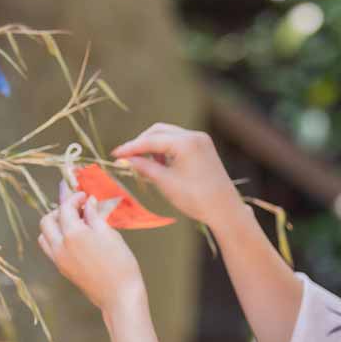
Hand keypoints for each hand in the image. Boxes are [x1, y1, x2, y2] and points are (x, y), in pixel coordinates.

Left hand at [39, 181, 145, 313]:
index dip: (75, 198)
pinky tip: (73, 239)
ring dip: (54, 225)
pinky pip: (50, 249)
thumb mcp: (110, 234)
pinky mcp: (62, 269)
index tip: (84, 196)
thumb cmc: (120, 264)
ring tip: (73, 224)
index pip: (66, 207)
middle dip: (60, 210)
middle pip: (47, 220)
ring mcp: (58, 259)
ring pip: (44, 235)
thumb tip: (89, 203)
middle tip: (77, 209)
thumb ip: (95, 216)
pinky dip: (56, 239)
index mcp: (73, 234)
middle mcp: (60, 246)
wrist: (119, 295)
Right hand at [111, 122, 244, 226]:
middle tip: (128, 159)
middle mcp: (194, 136)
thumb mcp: (166, 183)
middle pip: (158, 131)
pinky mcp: (204, 147)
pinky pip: (179, 142)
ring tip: (147, 166)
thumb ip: (144, 168)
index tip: (115, 155)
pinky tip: (162, 165)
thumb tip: (126, 160)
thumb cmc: (196, 199)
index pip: (150, 140)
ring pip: (168, 135)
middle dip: (142, 144)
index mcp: (186, 143)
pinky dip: (167, 150)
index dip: (131, 148)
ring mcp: (201, 140)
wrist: (225, 210)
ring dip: (154, 147)